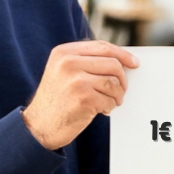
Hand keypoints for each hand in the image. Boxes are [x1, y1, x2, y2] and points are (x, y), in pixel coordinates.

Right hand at [23, 41, 138, 149]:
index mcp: (64, 53)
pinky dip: (109, 107)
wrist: (39, 126)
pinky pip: (110, 100)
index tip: (134, 63)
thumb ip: (85, 61)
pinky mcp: (84, 98)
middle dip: (122, 79)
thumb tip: (120, 60)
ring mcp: (76, 80)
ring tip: (109, 102)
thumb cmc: (56, 100)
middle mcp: (69, 63)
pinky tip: (101, 110)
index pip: (102, 47)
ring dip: (117, 95)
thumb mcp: (62, 72)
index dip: (122, 54)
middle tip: (120, 91)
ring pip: (114, 83)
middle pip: (113, 64)